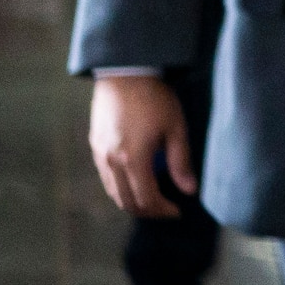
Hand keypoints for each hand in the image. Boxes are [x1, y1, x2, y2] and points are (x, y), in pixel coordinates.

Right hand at [89, 74, 194, 217]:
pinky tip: (135, 182)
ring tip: (153, 199)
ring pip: (113, 193)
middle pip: (127, 202)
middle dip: (149, 212)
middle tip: (166, 210)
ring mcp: (99, 154)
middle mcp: (111, 162)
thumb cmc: (155, 98)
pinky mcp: (94, 146)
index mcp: (133, 159)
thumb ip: (181, 162)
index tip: (177, 211)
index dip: (163, 211)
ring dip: (133, 202)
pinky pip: (106, 178)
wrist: (125, 73)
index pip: (147, 199)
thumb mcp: (176, 128)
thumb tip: (190, 190)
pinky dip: (120, 188)